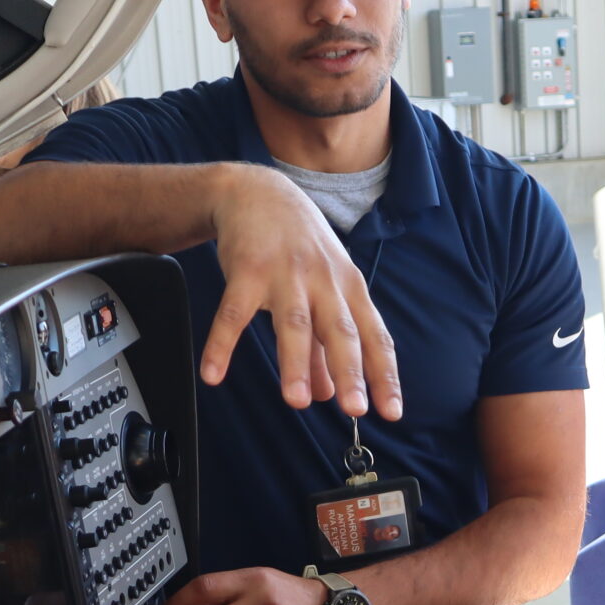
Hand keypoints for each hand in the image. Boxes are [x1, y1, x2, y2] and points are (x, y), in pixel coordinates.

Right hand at [202, 167, 403, 420]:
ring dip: (295, 363)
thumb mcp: (322, 289)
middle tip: (355, 410)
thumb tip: (329, 394)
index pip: (374, 337)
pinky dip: (222, 344)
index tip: (392, 412)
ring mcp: (285, 274)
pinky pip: (233, 313)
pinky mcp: (246, 270)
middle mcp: (323, 281)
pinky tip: (213, 373)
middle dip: (350, 371)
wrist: (258, 192)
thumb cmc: (299, 247)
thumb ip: (324, 345)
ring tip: (296, 401)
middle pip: (340, 331)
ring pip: (293, 323)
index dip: (384, 375)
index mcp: (349, 289)